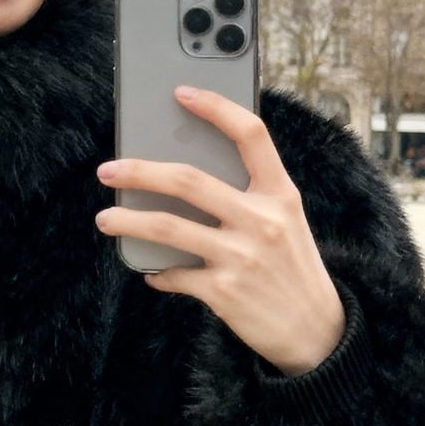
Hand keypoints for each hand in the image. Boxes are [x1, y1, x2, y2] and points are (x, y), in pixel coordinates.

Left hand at [94, 86, 345, 376]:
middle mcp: (262, 220)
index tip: (182, 93)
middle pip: (188, 179)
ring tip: (106, 218)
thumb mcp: (287, 224)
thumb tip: (187, 181)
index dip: (216, 107)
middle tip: (109, 170)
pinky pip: (174, 274)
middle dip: (139, 171)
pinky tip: (152, 271)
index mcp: (282, 194)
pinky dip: (158, 272)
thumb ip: (250, 198)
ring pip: (166, 226)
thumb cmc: (293, 270)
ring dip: (127, 220)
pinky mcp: (224, 292)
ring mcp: (241, 256)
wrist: (318, 333)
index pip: (251, 134)